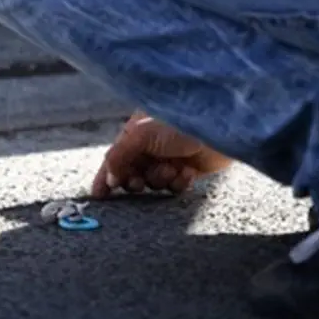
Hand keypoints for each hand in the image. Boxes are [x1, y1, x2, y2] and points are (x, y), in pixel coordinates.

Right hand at [92, 110, 233, 197]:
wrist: (220, 127)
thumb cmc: (178, 123)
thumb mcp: (141, 135)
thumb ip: (119, 155)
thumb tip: (109, 178)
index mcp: (137, 132)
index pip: (115, 157)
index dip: (105, 176)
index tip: (98, 195)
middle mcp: (152, 145)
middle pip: (132, 173)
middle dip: (134, 180)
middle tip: (138, 182)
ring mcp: (170, 158)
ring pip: (153, 182)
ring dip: (160, 179)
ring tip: (171, 169)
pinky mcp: (188, 169)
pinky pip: (174, 186)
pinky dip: (179, 182)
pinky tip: (188, 172)